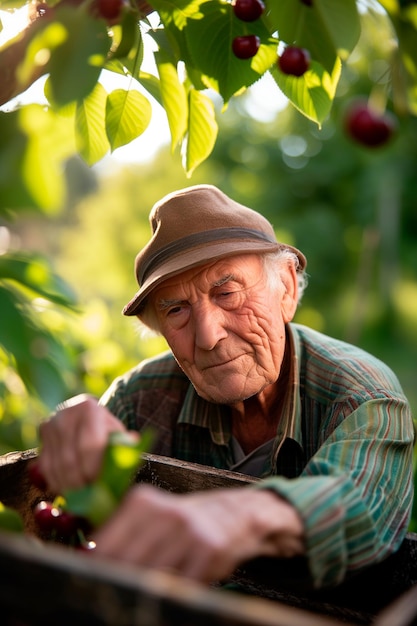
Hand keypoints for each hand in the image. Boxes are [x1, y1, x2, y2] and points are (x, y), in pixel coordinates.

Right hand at [37, 394, 134, 492]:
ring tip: (82, 497)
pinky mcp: (41, 439)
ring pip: (56, 466)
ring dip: (69, 487)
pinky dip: (58, 484)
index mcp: (89, 408)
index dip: (95, 469)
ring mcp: (49, 426)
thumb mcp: (118, 434)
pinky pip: (46, 469)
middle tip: (91, 497)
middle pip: (70, 459)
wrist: (85, 419)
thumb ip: (124, 443)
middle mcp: (65, 414)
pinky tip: (70, 491)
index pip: (90, 445)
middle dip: (81, 483)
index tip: (101, 484)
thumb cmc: (106, 431)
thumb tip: (132, 444)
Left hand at [90, 485, 304, 582]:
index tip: (92, 581)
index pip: (104, 545)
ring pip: (152, 577)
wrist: (234, 514)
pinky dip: (175, 590)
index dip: (95, 569)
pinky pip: (181, 584)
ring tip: (150, 588)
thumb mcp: (152, 515)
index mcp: (144, 501)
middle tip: (117, 590)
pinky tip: (177, 584)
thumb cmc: (184, 521)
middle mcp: (166, 512)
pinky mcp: (209, 549)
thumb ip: (122, 534)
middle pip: (125, 564)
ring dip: (146, 588)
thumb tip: (88, 559)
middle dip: (118, 582)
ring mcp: (189, 530)